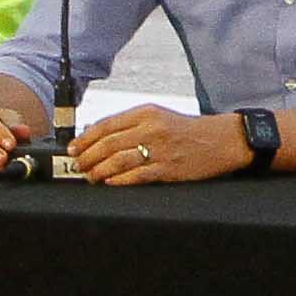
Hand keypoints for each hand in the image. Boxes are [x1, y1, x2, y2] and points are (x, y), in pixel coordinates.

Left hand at [71, 108, 251, 186]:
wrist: (222, 140)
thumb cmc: (188, 130)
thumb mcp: (158, 117)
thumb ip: (128, 124)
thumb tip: (95, 132)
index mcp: (146, 112)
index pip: (106, 125)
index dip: (85, 139)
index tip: (73, 148)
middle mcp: (151, 128)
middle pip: (108, 144)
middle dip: (87, 157)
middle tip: (78, 166)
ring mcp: (160, 149)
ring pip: (118, 161)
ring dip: (99, 171)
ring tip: (90, 177)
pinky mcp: (168, 168)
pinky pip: (136, 176)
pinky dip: (119, 181)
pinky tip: (110, 183)